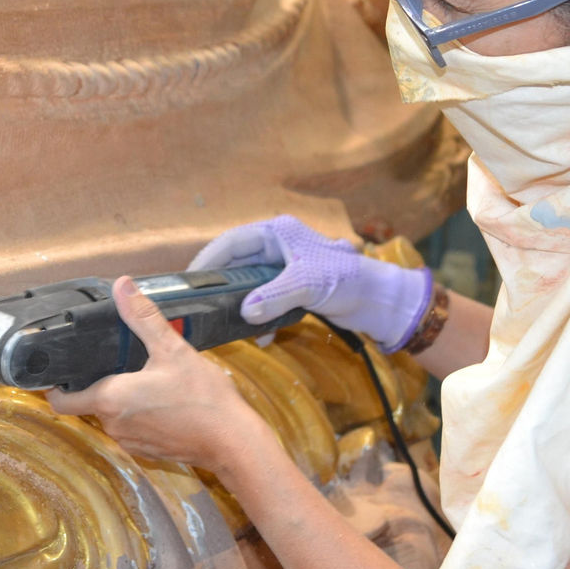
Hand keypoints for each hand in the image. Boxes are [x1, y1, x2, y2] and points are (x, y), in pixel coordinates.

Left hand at [47, 276, 270, 471]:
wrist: (234, 442)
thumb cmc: (204, 398)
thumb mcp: (173, 349)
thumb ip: (143, 317)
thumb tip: (122, 286)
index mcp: (111, 399)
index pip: (61, 401)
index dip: (55, 386)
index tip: (59, 371)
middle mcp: (114, 425)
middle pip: (89, 402)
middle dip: (100, 382)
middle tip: (120, 360)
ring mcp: (130, 442)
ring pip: (112, 416)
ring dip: (121, 399)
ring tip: (145, 378)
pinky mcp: (147, 452)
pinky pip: (131, 429)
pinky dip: (139, 415)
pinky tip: (162, 401)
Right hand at [189, 215, 432, 351]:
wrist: (380, 301)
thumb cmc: (347, 280)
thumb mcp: (307, 285)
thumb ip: (274, 297)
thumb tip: (243, 312)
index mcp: (278, 233)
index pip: (232, 241)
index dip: (208, 258)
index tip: (189, 279)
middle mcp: (278, 246)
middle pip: (238, 263)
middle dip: (222, 284)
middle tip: (201, 303)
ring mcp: (286, 268)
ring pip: (250, 283)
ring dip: (241, 303)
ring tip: (225, 320)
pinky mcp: (294, 288)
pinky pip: (266, 299)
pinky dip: (261, 315)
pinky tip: (258, 335)